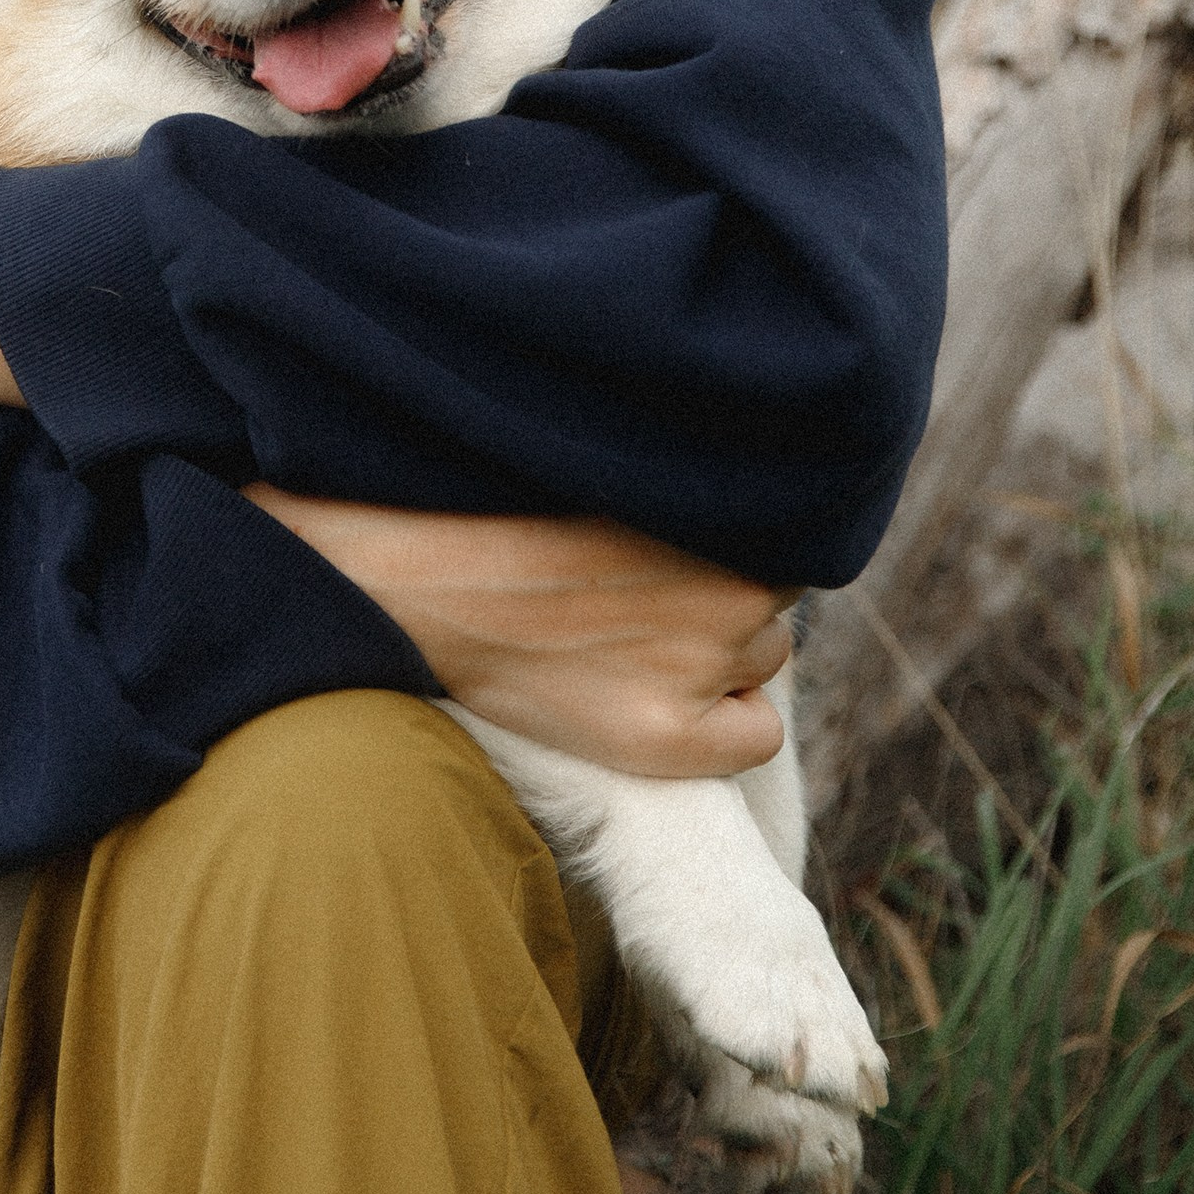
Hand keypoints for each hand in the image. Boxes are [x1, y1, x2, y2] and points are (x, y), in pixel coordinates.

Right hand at [243, 485, 794, 779]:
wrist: (411, 575)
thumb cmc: (494, 503)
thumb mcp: (609, 458)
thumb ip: (684, 476)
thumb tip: (755, 478)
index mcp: (719, 504)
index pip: (781, 521)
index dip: (730, 535)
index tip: (682, 542)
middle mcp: (727, 582)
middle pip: (771, 592)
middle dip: (725, 591)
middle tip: (644, 590)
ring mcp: (698, 663)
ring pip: (763, 656)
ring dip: (722, 650)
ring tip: (631, 635)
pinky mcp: (665, 735)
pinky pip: (755, 735)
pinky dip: (726, 723)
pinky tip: (665, 700)